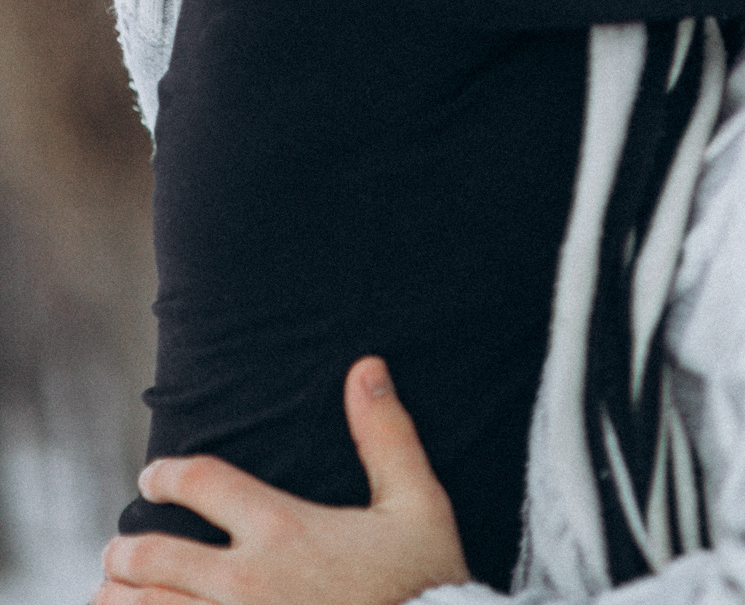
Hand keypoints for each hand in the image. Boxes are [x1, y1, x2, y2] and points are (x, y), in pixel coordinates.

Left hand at [94, 357, 468, 604]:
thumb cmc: (422, 580)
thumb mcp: (417, 504)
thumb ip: (386, 436)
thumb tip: (367, 367)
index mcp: (282, 527)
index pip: (197, 481)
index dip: (164, 473)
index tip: (156, 477)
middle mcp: (244, 579)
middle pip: (145, 553)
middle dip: (124, 546)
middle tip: (124, 545)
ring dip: (118, 595)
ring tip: (117, 589)